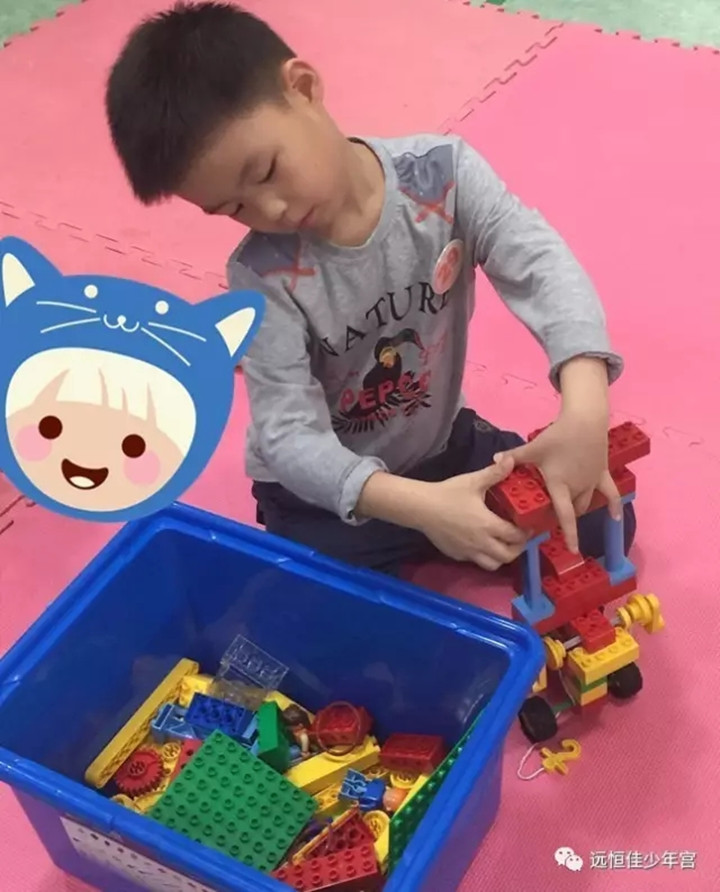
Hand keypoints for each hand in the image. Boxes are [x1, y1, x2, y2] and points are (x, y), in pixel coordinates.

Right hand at [416, 457, 529, 570]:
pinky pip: (475, 561)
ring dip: (501, 557)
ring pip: (492, 564)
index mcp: (489, 525)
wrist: (420, 507)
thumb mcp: (473, 481)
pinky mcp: (456, 555)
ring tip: (501, 544)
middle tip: (517, 537)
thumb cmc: (447, 493)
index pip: (516, 536)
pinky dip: (483, 556)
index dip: (526, 533)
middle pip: (508, 556)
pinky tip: (479, 543)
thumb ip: (494, 473)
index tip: (527, 526)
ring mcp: (468, 552)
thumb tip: (511, 459)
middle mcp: (481, 543)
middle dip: (517, 548)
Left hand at [493, 410, 620, 553]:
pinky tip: (616, 518)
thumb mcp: (533, 447)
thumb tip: (494, 459)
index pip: (565, 515)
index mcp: (560, 485)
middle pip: (572, 510)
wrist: (585, 420)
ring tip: (569, 513)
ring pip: (586, 503)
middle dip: (563, 517)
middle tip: (550, 517)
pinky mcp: (602, 473)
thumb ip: (514, 457)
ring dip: (578, 509)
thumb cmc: (558, 435)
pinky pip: (611, 493)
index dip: (569, 534)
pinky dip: (613, 505)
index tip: (573, 550)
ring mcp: (592, 482)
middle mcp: (578, 487)